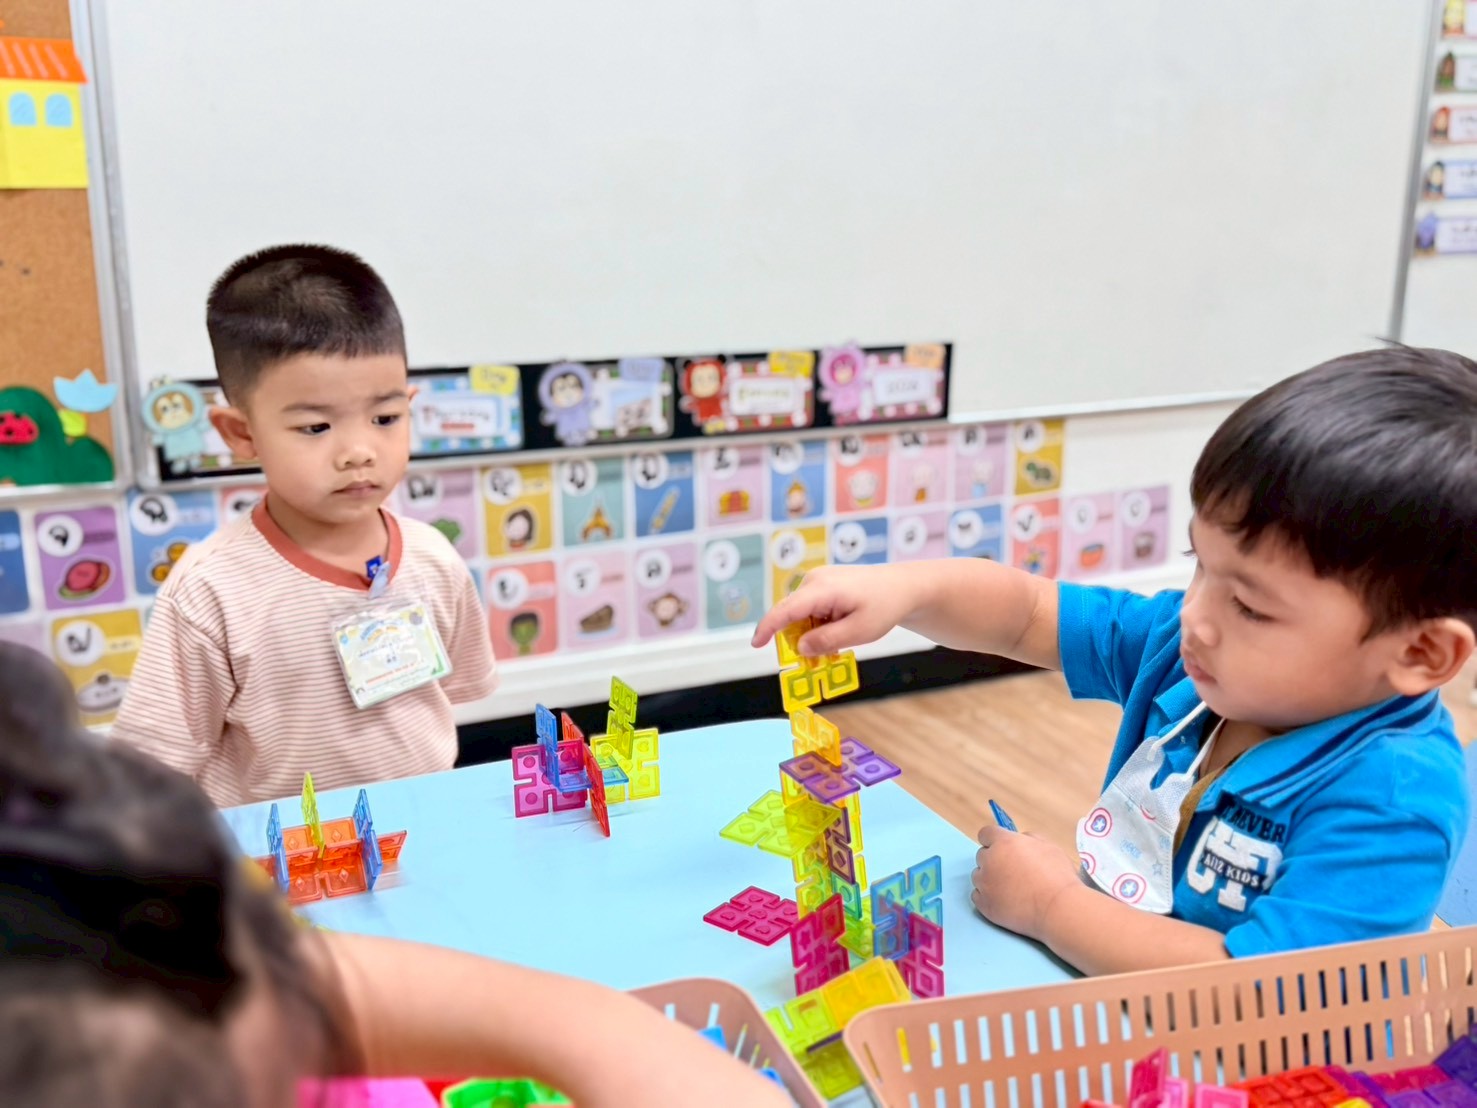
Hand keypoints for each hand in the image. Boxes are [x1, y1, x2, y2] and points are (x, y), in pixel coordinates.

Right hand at [750, 564, 915, 655]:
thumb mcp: (859, 631)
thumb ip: (827, 640)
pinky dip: (817, 624)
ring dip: (810, 633)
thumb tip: (800, 647)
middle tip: (815, 658)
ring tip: (836, 643)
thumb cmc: (884, 606)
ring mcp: (818, 580)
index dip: (767, 628)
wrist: (902, 587)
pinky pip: (810, 608)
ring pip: (801, 613)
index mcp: (823, 589)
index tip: (756, 644)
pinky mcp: (822, 584)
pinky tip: (837, 631)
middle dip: (796, 639)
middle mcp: (814, 580)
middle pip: (791, 614)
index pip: (786, 610)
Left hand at [971, 821, 1084, 940]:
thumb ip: (1029, 839)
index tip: (1001, 848)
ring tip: (1011, 890)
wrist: (1058, 909)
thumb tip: (1020, 840)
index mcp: (1004, 843)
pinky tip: (1004, 901)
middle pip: (982, 856)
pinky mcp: (984, 904)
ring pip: (979, 876)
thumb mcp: (1048, 847)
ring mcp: (984, 883)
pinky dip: (988, 897)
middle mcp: (989, 860)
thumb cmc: (1058, 877)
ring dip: (990, 880)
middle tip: (1012, 872)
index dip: (994, 840)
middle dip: (994, 861)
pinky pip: (977, 896)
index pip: (986, 834)